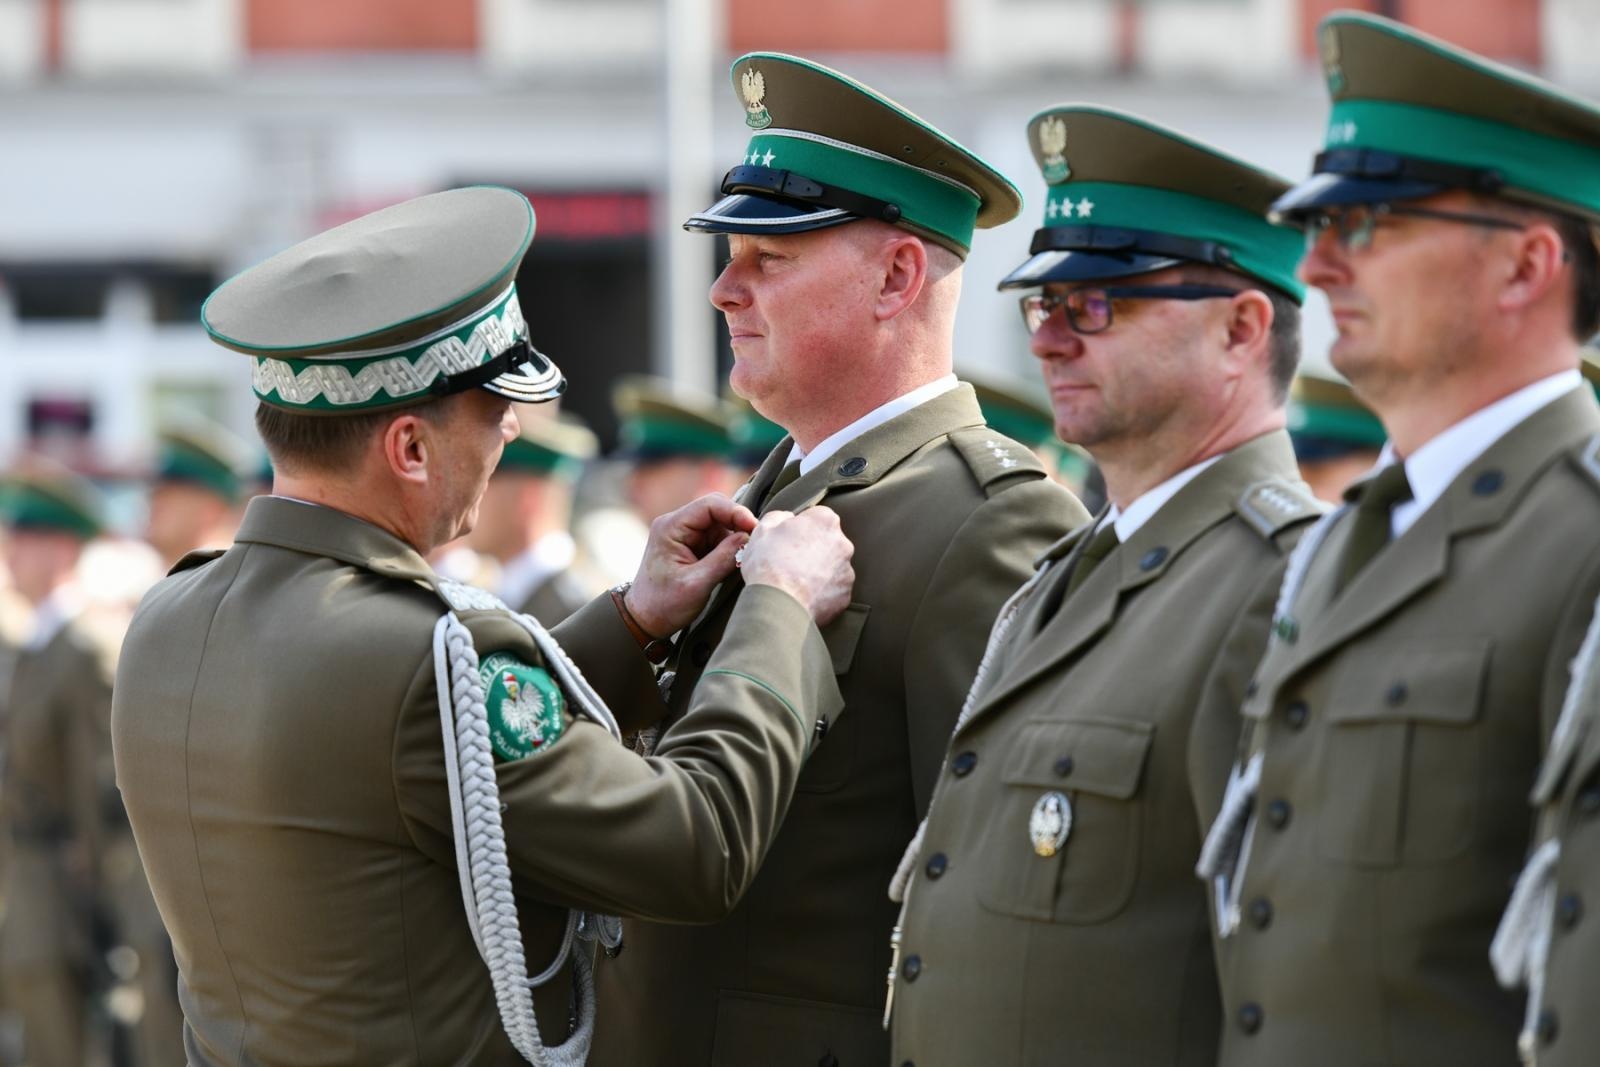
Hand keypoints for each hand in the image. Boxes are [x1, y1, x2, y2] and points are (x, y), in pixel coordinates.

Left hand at [626, 493, 757, 635]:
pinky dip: (728, 550)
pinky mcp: (691, 545)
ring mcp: (684, 534)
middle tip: (754, 546)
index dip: (736, 512)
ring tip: (740, 562)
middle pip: (718, 512)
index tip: (755, 528)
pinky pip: (717, 539)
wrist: (644, 619)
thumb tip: (749, 538)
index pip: (710, 504)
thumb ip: (724, 559)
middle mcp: (676, 524)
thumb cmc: (663, 604)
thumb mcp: (697, 584)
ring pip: (720, 527)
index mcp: (671, 527)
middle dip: (738, 527)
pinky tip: (731, 565)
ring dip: (733, 542)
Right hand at [739, 507, 854, 624]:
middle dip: (812, 549)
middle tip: (789, 561)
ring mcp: (846, 571)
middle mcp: (842, 543)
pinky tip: (803, 595)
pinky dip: (821, 592)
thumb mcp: (763, 529)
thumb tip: (785, 518)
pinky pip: (832, 590)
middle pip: (827, 542)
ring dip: (817, 571)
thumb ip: (778, 516)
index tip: (787, 540)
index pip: (816, 517)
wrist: (777, 605)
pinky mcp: (844, 595)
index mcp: (825, 521)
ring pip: (831, 567)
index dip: (799, 528)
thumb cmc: (768, 565)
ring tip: (794, 581)